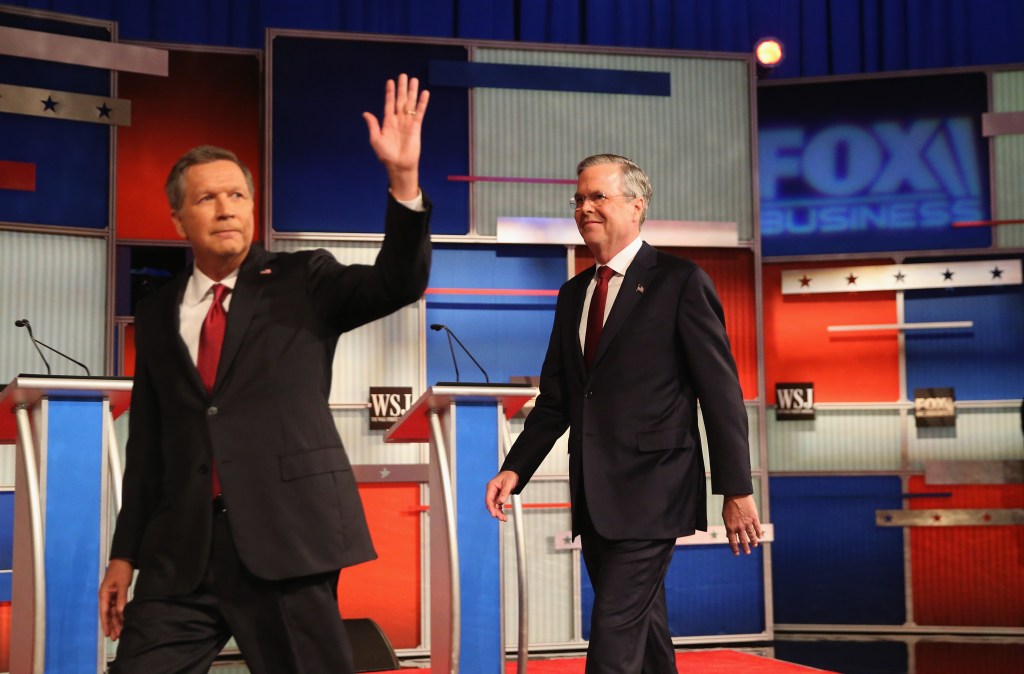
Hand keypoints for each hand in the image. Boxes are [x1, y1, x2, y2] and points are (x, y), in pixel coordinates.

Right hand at [98, 558, 133, 639]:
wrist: (124, 559)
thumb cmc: (121, 570)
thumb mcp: (122, 584)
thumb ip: (121, 598)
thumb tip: (120, 612)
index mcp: (104, 594)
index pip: (104, 612)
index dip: (106, 624)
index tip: (108, 634)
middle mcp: (106, 597)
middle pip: (108, 614)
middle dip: (112, 626)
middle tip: (116, 637)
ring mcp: (111, 596)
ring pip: (113, 612)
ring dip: (116, 622)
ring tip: (119, 633)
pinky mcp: (117, 594)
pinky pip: (117, 607)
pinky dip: (120, 614)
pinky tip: (123, 621)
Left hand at [362, 73, 429, 200]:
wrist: (399, 166)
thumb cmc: (386, 155)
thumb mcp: (376, 140)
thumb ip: (373, 126)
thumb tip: (366, 113)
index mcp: (387, 122)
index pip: (389, 104)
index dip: (390, 93)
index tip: (390, 81)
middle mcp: (398, 120)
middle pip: (400, 100)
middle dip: (402, 88)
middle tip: (404, 75)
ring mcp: (408, 123)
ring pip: (410, 104)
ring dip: (412, 92)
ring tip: (414, 80)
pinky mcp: (416, 128)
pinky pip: (419, 113)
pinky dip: (422, 103)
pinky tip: (424, 94)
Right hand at [485, 470, 519, 521]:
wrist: (513, 473)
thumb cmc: (510, 476)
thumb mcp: (508, 484)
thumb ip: (504, 493)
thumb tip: (500, 502)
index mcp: (491, 486)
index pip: (488, 499)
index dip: (490, 508)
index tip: (493, 514)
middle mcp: (491, 491)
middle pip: (491, 504)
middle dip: (496, 512)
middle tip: (502, 518)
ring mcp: (494, 494)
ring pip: (494, 506)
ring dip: (498, 512)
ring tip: (504, 519)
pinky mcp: (498, 496)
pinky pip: (498, 505)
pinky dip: (500, 510)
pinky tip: (503, 515)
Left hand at [723, 494, 761, 555]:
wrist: (736, 494)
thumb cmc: (729, 505)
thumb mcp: (725, 517)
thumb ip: (728, 527)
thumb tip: (728, 536)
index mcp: (730, 527)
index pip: (732, 541)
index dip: (735, 548)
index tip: (737, 554)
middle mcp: (739, 527)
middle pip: (743, 540)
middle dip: (745, 548)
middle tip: (747, 553)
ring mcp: (747, 523)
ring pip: (751, 535)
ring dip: (753, 541)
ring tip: (754, 546)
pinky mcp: (754, 518)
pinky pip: (757, 528)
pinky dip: (759, 533)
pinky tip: (760, 537)